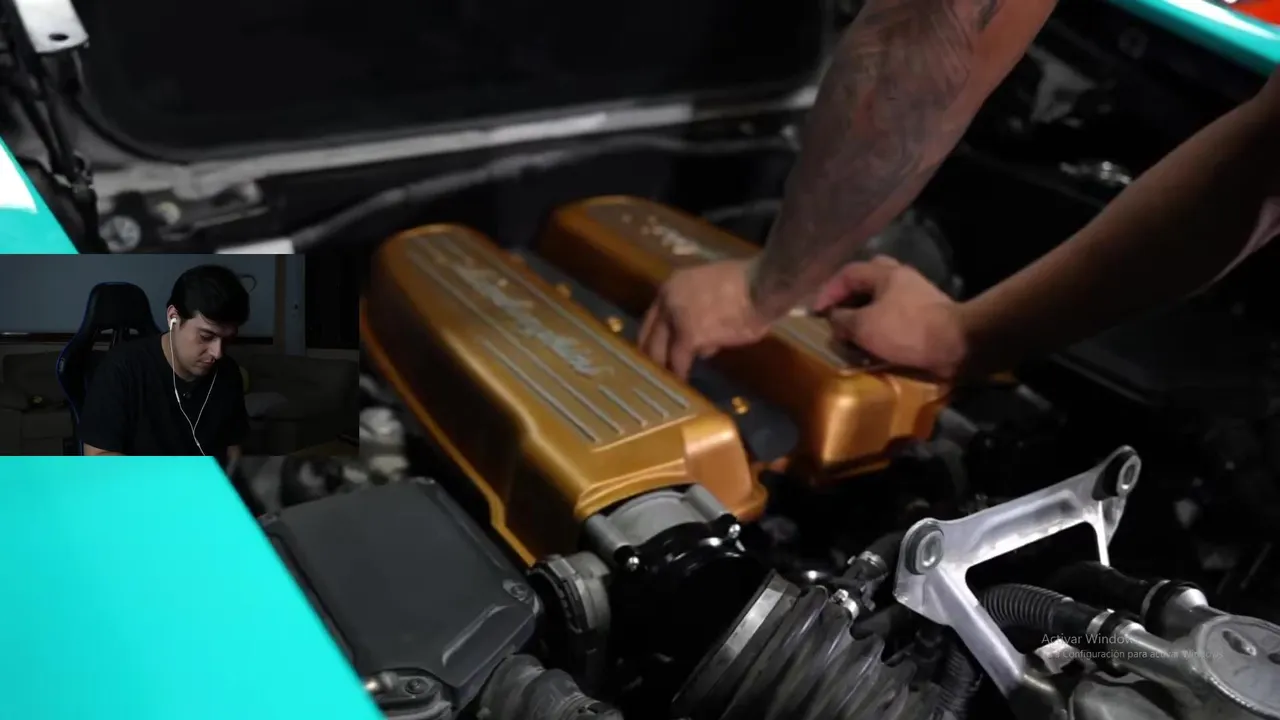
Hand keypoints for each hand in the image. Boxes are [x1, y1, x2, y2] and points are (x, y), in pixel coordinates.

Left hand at [639, 260, 771, 377]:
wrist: (761, 286)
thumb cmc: (747, 284)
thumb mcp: (712, 287)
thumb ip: (699, 306)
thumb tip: (701, 335)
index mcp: (673, 285)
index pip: (652, 316)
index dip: (651, 336)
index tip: (649, 349)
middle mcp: (668, 300)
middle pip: (651, 335)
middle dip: (652, 355)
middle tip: (652, 371)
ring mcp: (676, 318)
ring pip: (662, 350)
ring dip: (667, 365)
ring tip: (668, 379)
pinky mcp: (689, 336)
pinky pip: (680, 361)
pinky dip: (681, 372)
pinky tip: (682, 382)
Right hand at [812, 256, 969, 379]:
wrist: (956, 344)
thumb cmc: (906, 329)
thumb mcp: (865, 326)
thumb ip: (843, 320)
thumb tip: (835, 319)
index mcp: (885, 274)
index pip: (848, 273)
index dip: (828, 290)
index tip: (817, 312)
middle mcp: (902, 278)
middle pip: (869, 277)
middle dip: (850, 293)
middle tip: (838, 311)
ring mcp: (917, 295)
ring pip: (884, 296)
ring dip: (867, 310)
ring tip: (854, 328)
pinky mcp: (928, 314)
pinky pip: (897, 313)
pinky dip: (883, 323)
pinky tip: (877, 339)